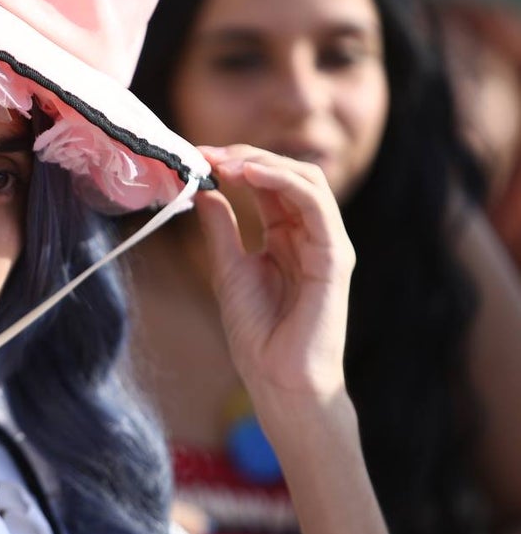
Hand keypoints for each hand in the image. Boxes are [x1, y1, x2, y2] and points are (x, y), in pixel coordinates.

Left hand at [194, 145, 354, 401]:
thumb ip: (221, 227)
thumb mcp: (227, 269)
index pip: (267, 184)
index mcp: (285, 236)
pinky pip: (316, 205)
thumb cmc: (258, 334)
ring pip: (306, 180)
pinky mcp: (334, 256)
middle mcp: (309, 234)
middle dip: (246, 156)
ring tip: (225, 160)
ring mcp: (326, 243)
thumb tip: (205, 188)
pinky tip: (250, 174)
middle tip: (208, 152)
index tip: (198, 156)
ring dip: (264, 163)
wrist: (279, 380)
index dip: (234, 164)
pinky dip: (283, 182)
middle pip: (287, 174)